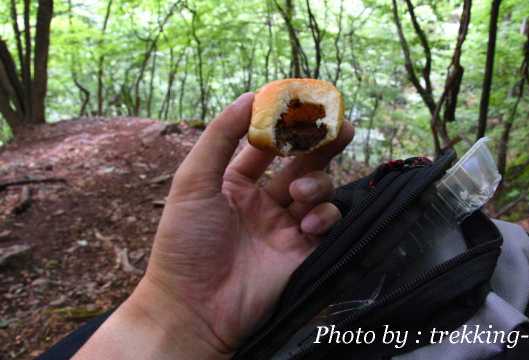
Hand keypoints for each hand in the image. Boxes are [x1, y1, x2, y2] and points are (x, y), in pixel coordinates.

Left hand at [74, 93, 353, 358]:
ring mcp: (285, 226)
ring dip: (317, 184)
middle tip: (341, 126)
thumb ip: (221, 137)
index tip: (303, 106)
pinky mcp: (303, 250)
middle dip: (322, 144)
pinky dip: (324, 215)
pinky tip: (307, 223)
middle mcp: (264, 201)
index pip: (268, 145)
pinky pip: (327, 222)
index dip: (285, 126)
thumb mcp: (194, 181)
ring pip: (318, 190)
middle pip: (302, 163)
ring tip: (300, 193)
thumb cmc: (185, 242)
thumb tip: (250, 96)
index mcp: (236, 183)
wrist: (195, 306)